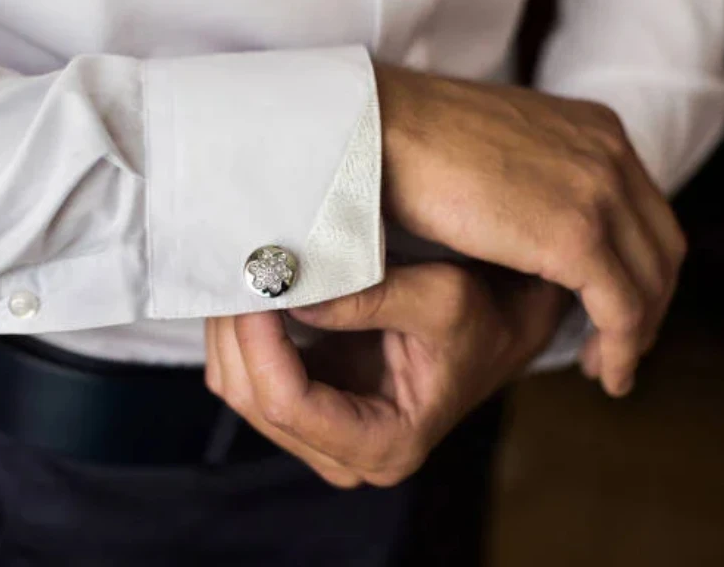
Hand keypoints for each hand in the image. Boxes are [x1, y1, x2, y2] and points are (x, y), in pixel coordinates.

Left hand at [205, 264, 568, 487]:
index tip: (255, 286)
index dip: (259, 344)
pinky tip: (250, 291)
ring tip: (241, 273)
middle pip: (253, 400)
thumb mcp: (440, 299)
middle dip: (237, 333)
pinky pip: (249, 373)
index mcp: (385, 445)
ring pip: (239, 388)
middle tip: (237, 267)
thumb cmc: (480, 320)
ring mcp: (320, 434)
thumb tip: (291, 295)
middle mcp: (345, 455)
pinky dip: (241, 333)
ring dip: (231, 331)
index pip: (290, 405)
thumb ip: (369, 298)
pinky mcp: (306, 405)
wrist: (493, 331)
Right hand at [376, 65, 685, 396]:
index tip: (610, 306)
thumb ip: (527, 178)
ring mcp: (598, 191)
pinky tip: (602, 372)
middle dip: (649, 303)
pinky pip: (621, 307)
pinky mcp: (575, 234)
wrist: (381, 127)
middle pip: (660, 247)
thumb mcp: (493, 151)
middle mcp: (610, 154)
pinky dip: (620, 347)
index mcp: (592, 130)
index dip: (638, 266)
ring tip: (608, 368)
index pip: (642, 211)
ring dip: (637, 334)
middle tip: (619, 346)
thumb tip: (522, 220)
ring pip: (650, 282)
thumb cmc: (410, 139)